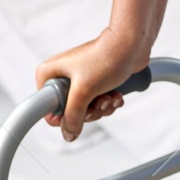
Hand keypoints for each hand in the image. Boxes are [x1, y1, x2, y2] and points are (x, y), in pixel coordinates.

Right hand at [35, 27, 149, 141]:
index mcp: (49, 75)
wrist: (131, 44)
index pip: (48, 110)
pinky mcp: (94, 83)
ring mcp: (78, 80)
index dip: (66, 116)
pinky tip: (116, 94)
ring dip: (103, 107)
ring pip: (86, 110)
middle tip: (100, 101)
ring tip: (110, 96)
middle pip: (70, 113)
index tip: (81, 109)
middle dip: (90, 112)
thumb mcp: (83, 91)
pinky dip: (109, 102)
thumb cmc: (106, 58)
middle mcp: (61, 77)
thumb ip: (72, 116)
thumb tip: (68, 135)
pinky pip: (98, 103)